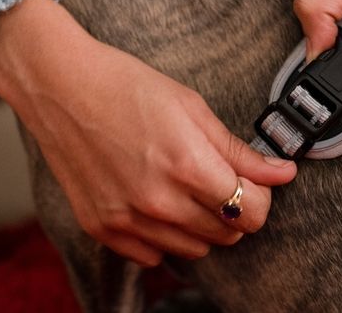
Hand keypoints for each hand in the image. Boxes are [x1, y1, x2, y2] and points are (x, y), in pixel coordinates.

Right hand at [0, 0, 295, 266]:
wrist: (59, 85)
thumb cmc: (123, 85)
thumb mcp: (190, 106)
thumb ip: (238, 149)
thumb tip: (283, 173)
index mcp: (188, 165)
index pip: (253, 212)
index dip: (260, 195)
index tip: (252, 181)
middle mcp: (159, 201)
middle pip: (227, 234)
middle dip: (233, 209)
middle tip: (216, 178)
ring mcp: (127, 219)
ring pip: (193, 250)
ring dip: (200, 225)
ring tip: (183, 187)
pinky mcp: (102, 227)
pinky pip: (151, 257)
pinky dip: (161, 237)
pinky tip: (153, 201)